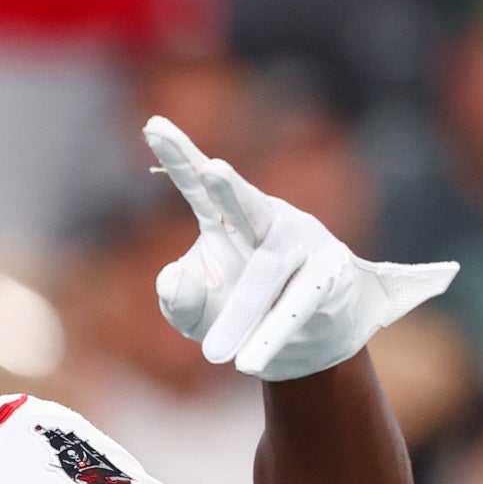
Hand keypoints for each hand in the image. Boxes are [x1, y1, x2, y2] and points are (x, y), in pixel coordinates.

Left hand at [144, 115, 453, 381]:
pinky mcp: (331, 276)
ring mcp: (303, 246)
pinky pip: (304, 302)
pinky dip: (283, 327)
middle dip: (231, 188)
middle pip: (245, 206)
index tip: (151, 124)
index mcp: (226, 222)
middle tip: (213, 171)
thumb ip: (176, 299)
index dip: (179, 156)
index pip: (197, 187)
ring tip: (220, 358)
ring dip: (247, 310)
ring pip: (270, 274)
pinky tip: (276, 346)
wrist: (301, 349)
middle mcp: (266, 223)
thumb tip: (172, 274)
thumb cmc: (239, 319)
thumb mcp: (195, 316)